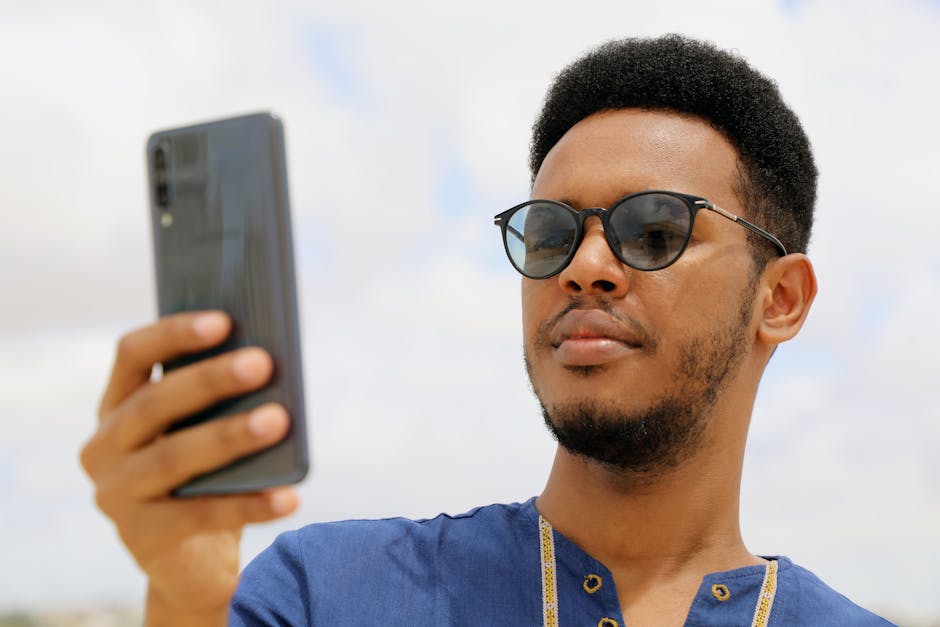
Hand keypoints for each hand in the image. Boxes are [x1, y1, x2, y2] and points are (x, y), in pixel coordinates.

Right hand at [80, 311, 299, 624]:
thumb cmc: (206, 475)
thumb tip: (271, 358)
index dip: (174, 333)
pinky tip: (288, 496)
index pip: (132, 355)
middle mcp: (103, 446)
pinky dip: (249, 505)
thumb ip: (219, 399)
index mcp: (117, 406)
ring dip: (231, 436)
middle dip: (211, 380)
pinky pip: (200, 515)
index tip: (223, 320)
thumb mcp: (204, 430)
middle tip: (263, 363)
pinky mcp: (139, 538)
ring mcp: (115, 494)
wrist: (191, 562)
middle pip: (155, 403)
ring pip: (174, 457)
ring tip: (279, 420)